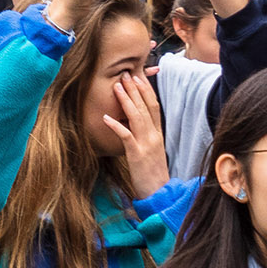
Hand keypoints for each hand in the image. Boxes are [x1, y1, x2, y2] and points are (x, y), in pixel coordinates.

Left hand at [104, 69, 168, 197]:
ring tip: (116, 86)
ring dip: (126, 100)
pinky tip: (106, 118)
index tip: (138, 77)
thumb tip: (136, 124)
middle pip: (146, 107)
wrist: (160, 194)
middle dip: (135, 89)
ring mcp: (146, 145)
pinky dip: (116, 125)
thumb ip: (147, 136)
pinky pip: (126, 136)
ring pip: (137, 117)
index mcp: (158, 134)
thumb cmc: (153, 174)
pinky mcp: (137, 155)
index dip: (146, 90)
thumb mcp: (152, 151)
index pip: (154, 106)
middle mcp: (154, 136)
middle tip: (126, 73)